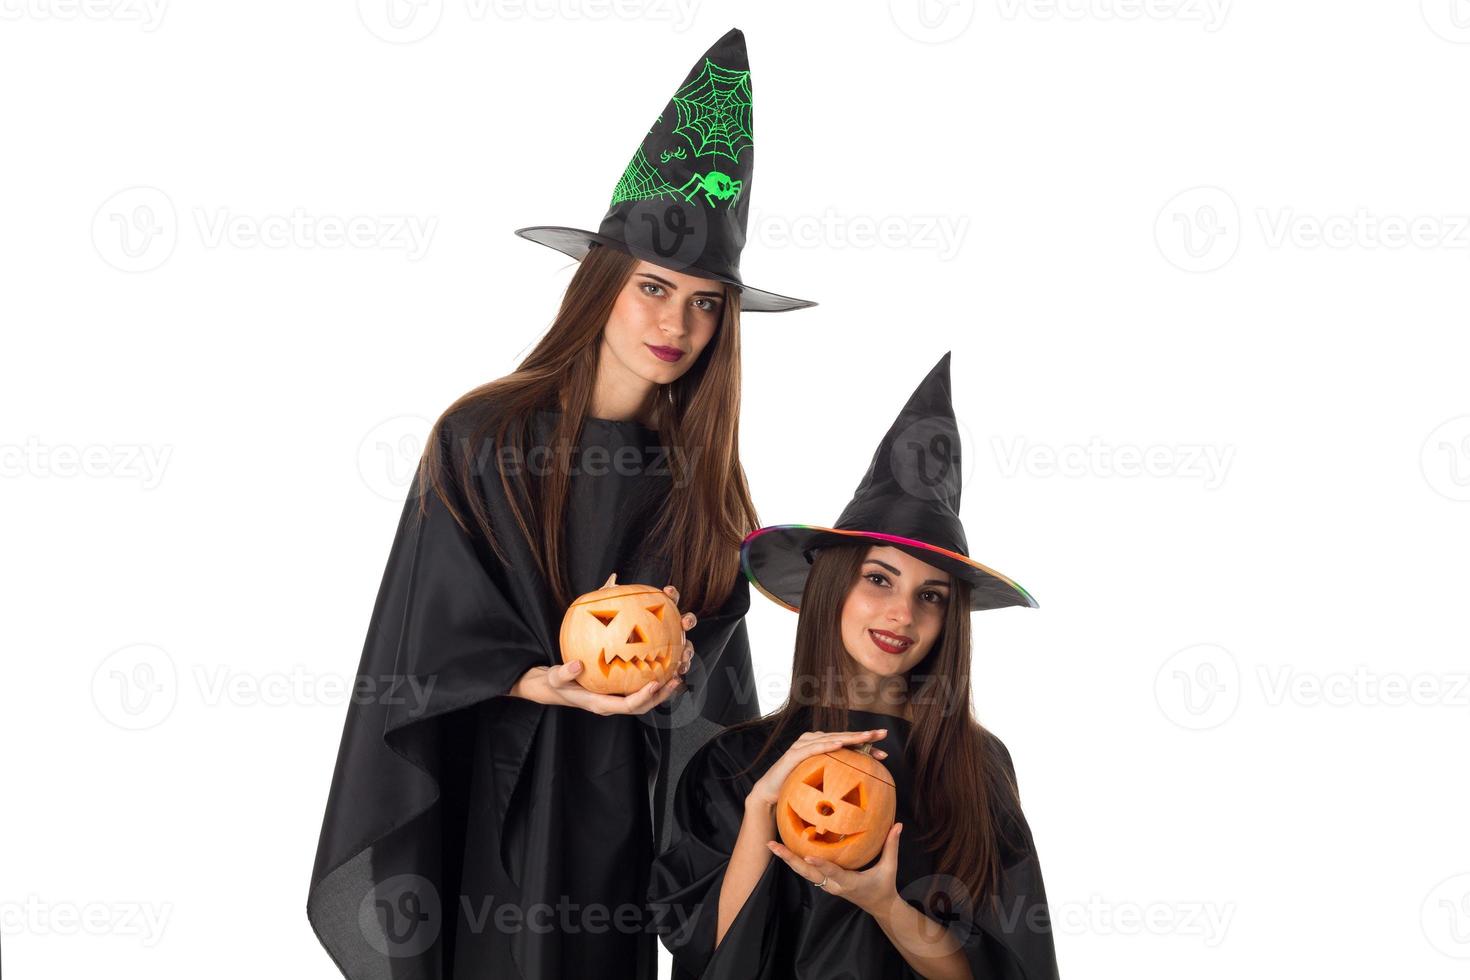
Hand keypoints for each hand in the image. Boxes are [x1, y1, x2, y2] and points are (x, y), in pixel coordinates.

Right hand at [510, 584, 696, 715]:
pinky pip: (639, 687)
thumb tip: (577, 664)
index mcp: (601, 704)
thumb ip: (565, 673)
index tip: (655, 684)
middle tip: (676, 678)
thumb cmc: (557, 684)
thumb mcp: (556, 678)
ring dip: (662, 688)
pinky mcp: (619, 690)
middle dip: (661, 695)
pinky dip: (653, 679)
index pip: (627, 706)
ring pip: (645, 698)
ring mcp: (617, 698)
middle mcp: (613, 704)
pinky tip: (663, 663)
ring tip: (677, 672)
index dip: (643, 697)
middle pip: (643, 706)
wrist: (556, 689)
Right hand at [745, 728, 889, 810]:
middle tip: (883, 733)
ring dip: (850, 737)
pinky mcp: (794, 754)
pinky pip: (813, 748)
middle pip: (843, 736)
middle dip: (864, 735)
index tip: (884, 754)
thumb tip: (862, 792)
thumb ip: (836, 781)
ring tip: (867, 737)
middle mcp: (813, 741)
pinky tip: (840, 744)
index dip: (866, 746)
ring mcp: (803, 745)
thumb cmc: (797, 790)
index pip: (848, 744)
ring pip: (831, 738)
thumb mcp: (821, 785)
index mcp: (822, 746)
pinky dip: (827, 745)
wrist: (771, 796)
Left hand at [767, 822, 903, 917]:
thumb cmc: (885, 887)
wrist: (879, 907)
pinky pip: (808, 871)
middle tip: (773, 846)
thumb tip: (898, 824)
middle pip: (808, 873)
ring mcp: (828, 885)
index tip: (806, 854)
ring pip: (804, 873)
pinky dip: (795, 861)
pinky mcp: (825, 882)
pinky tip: (785, 848)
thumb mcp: (890, 868)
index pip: (832, 872)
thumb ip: (892, 845)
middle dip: (790, 859)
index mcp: (849, 882)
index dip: (819, 863)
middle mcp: (834, 885)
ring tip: (772, 845)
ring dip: (788, 859)